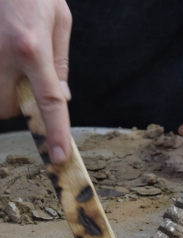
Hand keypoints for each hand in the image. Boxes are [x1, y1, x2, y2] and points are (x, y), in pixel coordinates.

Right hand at [0, 0, 71, 163]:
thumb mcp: (59, 20)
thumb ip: (60, 61)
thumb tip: (60, 97)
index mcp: (32, 48)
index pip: (48, 101)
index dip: (55, 132)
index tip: (58, 157)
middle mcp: (2, 53)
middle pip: (6, 107)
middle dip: (15, 104)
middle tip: (22, 79)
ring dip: (1, 90)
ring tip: (11, 57)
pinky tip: (2, 50)